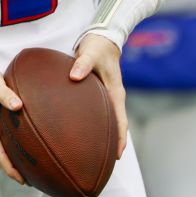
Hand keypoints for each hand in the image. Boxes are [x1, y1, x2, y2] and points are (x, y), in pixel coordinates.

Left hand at [71, 33, 126, 157]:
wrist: (102, 35)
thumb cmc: (97, 44)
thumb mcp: (90, 52)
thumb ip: (82, 64)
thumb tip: (75, 77)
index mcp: (115, 92)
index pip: (120, 121)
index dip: (119, 139)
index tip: (117, 156)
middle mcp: (113, 96)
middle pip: (115, 125)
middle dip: (112, 143)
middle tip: (104, 162)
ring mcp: (107, 94)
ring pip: (108, 119)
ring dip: (104, 133)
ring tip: (93, 150)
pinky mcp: (99, 90)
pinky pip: (99, 110)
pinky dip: (94, 121)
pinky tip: (82, 127)